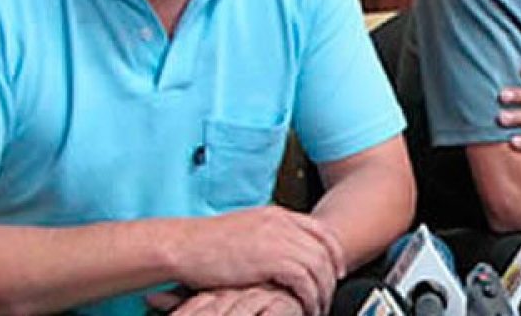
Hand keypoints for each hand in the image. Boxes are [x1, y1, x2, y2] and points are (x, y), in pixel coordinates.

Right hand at [171, 206, 343, 315]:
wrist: (183, 245)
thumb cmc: (203, 244)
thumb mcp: (242, 231)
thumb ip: (265, 238)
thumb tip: (277, 257)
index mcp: (275, 214)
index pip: (319, 230)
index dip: (333, 251)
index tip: (338, 268)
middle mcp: (281, 223)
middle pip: (324, 250)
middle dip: (331, 275)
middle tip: (329, 295)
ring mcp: (279, 239)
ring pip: (319, 267)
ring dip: (323, 291)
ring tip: (317, 308)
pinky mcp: (273, 259)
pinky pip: (306, 281)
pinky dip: (309, 298)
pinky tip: (305, 309)